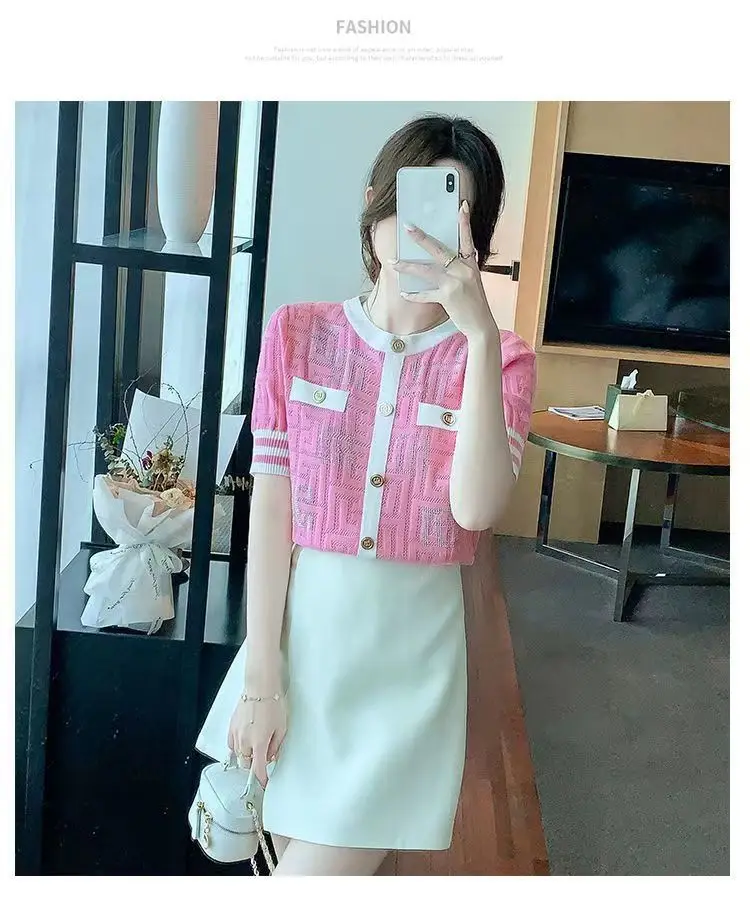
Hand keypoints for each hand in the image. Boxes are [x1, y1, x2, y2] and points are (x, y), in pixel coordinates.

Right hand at [227, 691, 286, 788]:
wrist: (261, 686)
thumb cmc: (273, 704)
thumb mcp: (282, 727)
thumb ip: (276, 745)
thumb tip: (272, 757)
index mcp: (259, 743)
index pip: (258, 770)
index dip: (261, 779)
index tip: (265, 783)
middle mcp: (245, 741)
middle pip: (245, 765)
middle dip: (253, 767)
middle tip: (262, 762)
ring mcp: (236, 733)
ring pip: (237, 755)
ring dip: (246, 757)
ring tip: (255, 749)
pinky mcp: (231, 726)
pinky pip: (231, 744)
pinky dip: (237, 747)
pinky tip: (244, 742)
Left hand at [391, 200, 495, 340]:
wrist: (481, 325)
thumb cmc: (474, 304)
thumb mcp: (472, 282)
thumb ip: (461, 269)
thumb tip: (444, 259)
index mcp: (470, 265)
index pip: (467, 239)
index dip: (464, 223)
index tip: (462, 206)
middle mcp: (463, 271)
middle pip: (439, 250)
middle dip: (421, 238)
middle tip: (407, 227)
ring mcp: (455, 283)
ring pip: (426, 271)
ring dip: (407, 266)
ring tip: (393, 262)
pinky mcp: (447, 297)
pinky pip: (425, 294)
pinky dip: (414, 295)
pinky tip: (404, 293)